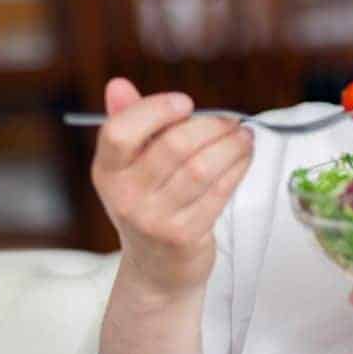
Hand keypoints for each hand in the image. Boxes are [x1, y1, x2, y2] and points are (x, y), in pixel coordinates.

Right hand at [91, 78, 253, 300]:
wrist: (157, 269)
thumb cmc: (150, 202)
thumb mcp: (131, 165)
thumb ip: (129, 121)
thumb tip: (117, 84)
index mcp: (108, 171)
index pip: (119, 132)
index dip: (155, 110)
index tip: (186, 103)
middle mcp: (125, 196)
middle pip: (173, 146)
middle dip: (211, 126)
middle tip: (231, 120)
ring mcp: (154, 219)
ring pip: (202, 168)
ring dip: (231, 146)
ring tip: (244, 135)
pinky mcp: (184, 236)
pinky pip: (219, 192)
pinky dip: (238, 168)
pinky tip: (244, 157)